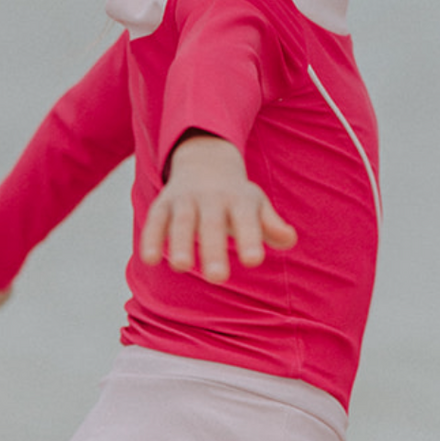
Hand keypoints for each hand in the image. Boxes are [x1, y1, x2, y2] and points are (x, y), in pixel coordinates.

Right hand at [139, 134, 295, 283]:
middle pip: (212, 223)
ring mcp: (185, 200)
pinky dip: (151, 238)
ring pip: (182, 221)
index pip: (245, 220)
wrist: (205, 162)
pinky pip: (155, 221)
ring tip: (183, 267)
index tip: (252, 261)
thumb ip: (271, 225)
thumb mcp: (256, 206)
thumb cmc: (237, 197)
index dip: (249, 239)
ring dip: (180, 243)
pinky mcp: (162, 205)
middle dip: (213, 249)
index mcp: (238, 200)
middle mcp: (211, 198)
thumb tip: (290, 240)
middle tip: (218, 278)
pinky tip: (149, 260)